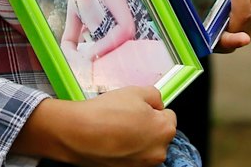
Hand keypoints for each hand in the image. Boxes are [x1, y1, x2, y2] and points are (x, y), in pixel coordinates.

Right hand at [13, 85, 175, 166]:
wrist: (81, 134)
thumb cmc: (107, 113)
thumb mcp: (135, 91)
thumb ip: (154, 95)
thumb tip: (156, 103)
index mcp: (165, 130)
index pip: (169, 115)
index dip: (154, 108)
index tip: (141, 106)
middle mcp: (159, 152)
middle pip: (159, 133)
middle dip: (147, 124)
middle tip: (127, 115)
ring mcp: (144, 165)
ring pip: (146, 145)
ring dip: (137, 137)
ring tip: (117, 126)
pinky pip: (133, 156)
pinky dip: (126, 148)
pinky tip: (113, 139)